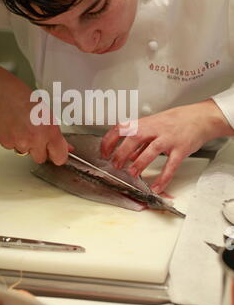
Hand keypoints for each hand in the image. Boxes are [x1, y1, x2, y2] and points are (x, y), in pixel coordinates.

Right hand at [0, 78, 70, 165]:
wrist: (0, 92)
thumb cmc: (22, 97)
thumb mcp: (46, 113)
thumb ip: (55, 134)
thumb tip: (66, 147)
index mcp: (49, 130)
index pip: (60, 157)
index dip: (58, 156)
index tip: (57, 153)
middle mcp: (35, 138)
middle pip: (41, 158)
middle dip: (39, 150)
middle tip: (35, 134)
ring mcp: (19, 142)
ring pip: (25, 153)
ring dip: (24, 144)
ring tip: (21, 127)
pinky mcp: (5, 143)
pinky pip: (12, 148)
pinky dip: (12, 141)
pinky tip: (12, 127)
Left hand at [101, 100, 233, 193]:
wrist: (201, 117)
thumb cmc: (177, 121)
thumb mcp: (155, 125)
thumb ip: (141, 142)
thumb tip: (128, 156)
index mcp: (146, 123)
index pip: (122, 128)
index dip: (110, 140)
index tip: (104, 152)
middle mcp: (156, 129)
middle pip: (134, 138)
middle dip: (122, 152)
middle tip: (115, 165)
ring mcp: (169, 138)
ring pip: (152, 150)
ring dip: (140, 163)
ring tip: (132, 173)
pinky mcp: (181, 149)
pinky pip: (171, 165)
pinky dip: (163, 177)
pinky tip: (156, 187)